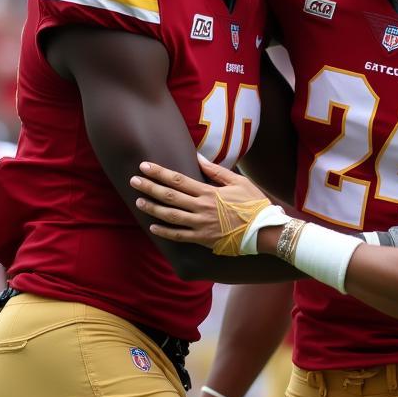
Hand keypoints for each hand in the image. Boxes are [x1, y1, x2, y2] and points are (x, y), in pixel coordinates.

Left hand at [130, 157, 270, 247]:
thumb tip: (198, 157)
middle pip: (169, 196)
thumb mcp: (238, 181)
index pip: (178, 180)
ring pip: (170, 216)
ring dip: (152, 208)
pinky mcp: (203, 239)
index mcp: (209, 192)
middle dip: (149, 187)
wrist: (263, 230)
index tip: (144, 166)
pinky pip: (179, 236)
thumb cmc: (253, 204)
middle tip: (133, 181)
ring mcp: (200, 225)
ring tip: (138, 202)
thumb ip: (216, 170)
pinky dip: (165, 232)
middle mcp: (201, 208)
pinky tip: (153, 227)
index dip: (159, 173)